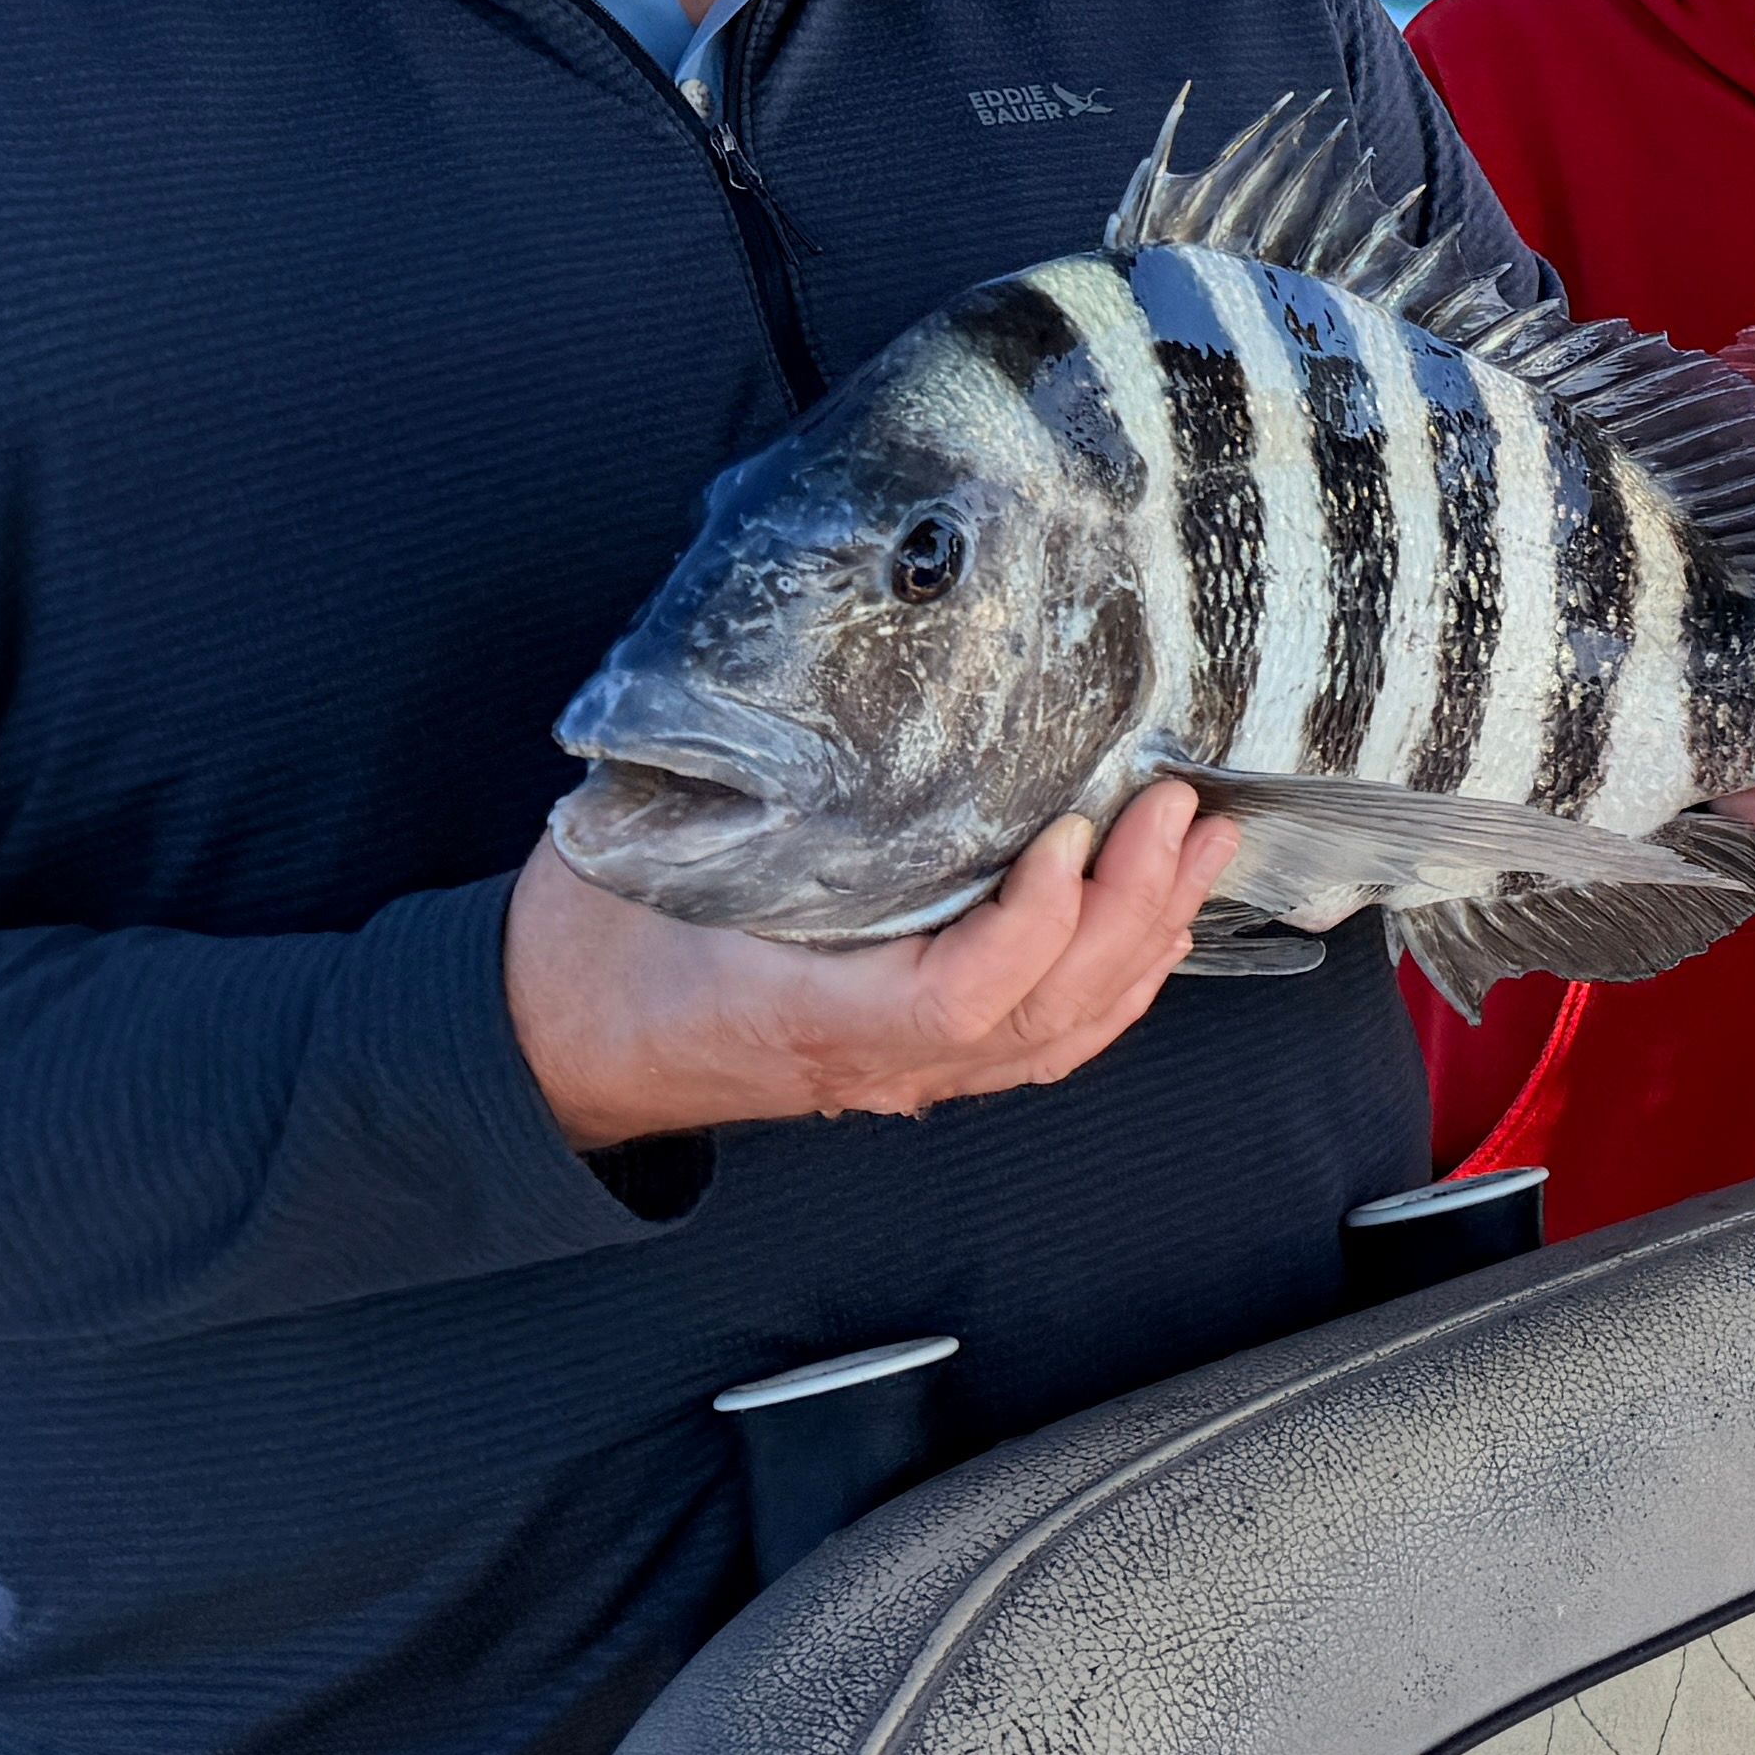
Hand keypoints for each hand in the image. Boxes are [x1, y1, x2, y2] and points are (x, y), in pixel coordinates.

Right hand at [506, 772, 1233, 1147]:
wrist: (553, 1038)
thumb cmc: (595, 943)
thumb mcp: (644, 853)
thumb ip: (735, 792)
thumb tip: (806, 682)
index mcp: (806, 1016)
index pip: (956, 1001)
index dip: (1033, 927)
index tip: (1070, 835)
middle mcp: (875, 1062)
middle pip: (1039, 1016)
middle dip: (1129, 910)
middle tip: (1180, 811)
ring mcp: (903, 1072)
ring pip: (1057, 1033)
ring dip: (1145, 939)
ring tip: (1202, 846)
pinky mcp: (917, 1059)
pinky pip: (1040, 1039)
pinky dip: (1113, 984)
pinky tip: (1158, 925)